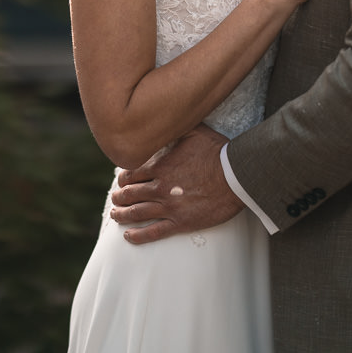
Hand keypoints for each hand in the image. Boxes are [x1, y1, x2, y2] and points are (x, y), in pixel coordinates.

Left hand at [107, 126, 240, 243]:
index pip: (130, 174)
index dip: (122, 178)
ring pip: (137, 213)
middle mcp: (159, 187)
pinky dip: (138, 235)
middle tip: (114, 198)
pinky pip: (154, 232)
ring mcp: (169, 206)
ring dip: (122, 215)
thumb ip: (177, 127)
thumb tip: (170, 115)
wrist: (236, 177)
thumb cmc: (218, 153)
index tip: (120, 181)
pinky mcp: (181, 222)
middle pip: (129, 194)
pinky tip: (128, 236)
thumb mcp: (195, 132)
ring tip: (115, 215)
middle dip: (118, 197)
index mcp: (160, 166)